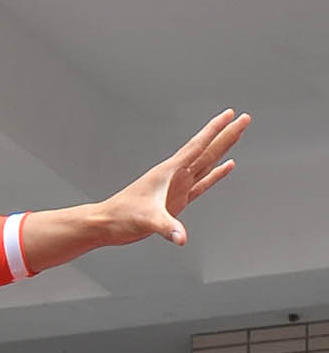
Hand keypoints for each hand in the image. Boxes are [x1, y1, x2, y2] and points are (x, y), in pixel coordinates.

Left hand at [93, 111, 249, 248]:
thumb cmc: (121, 218)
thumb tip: (181, 238)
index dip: (215, 130)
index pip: (198, 145)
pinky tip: (227, 166)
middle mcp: (175, 176)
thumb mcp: (146, 221)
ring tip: (238, 134)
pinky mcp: (176, 201)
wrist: (106, 225)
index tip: (231, 114)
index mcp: (169, 172)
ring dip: (223, 149)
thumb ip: (166, 228)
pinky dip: (215, 175)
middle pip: (207, 151)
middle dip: (226, 134)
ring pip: (206, 163)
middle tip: (245, 118)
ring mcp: (177, 188)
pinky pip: (202, 184)